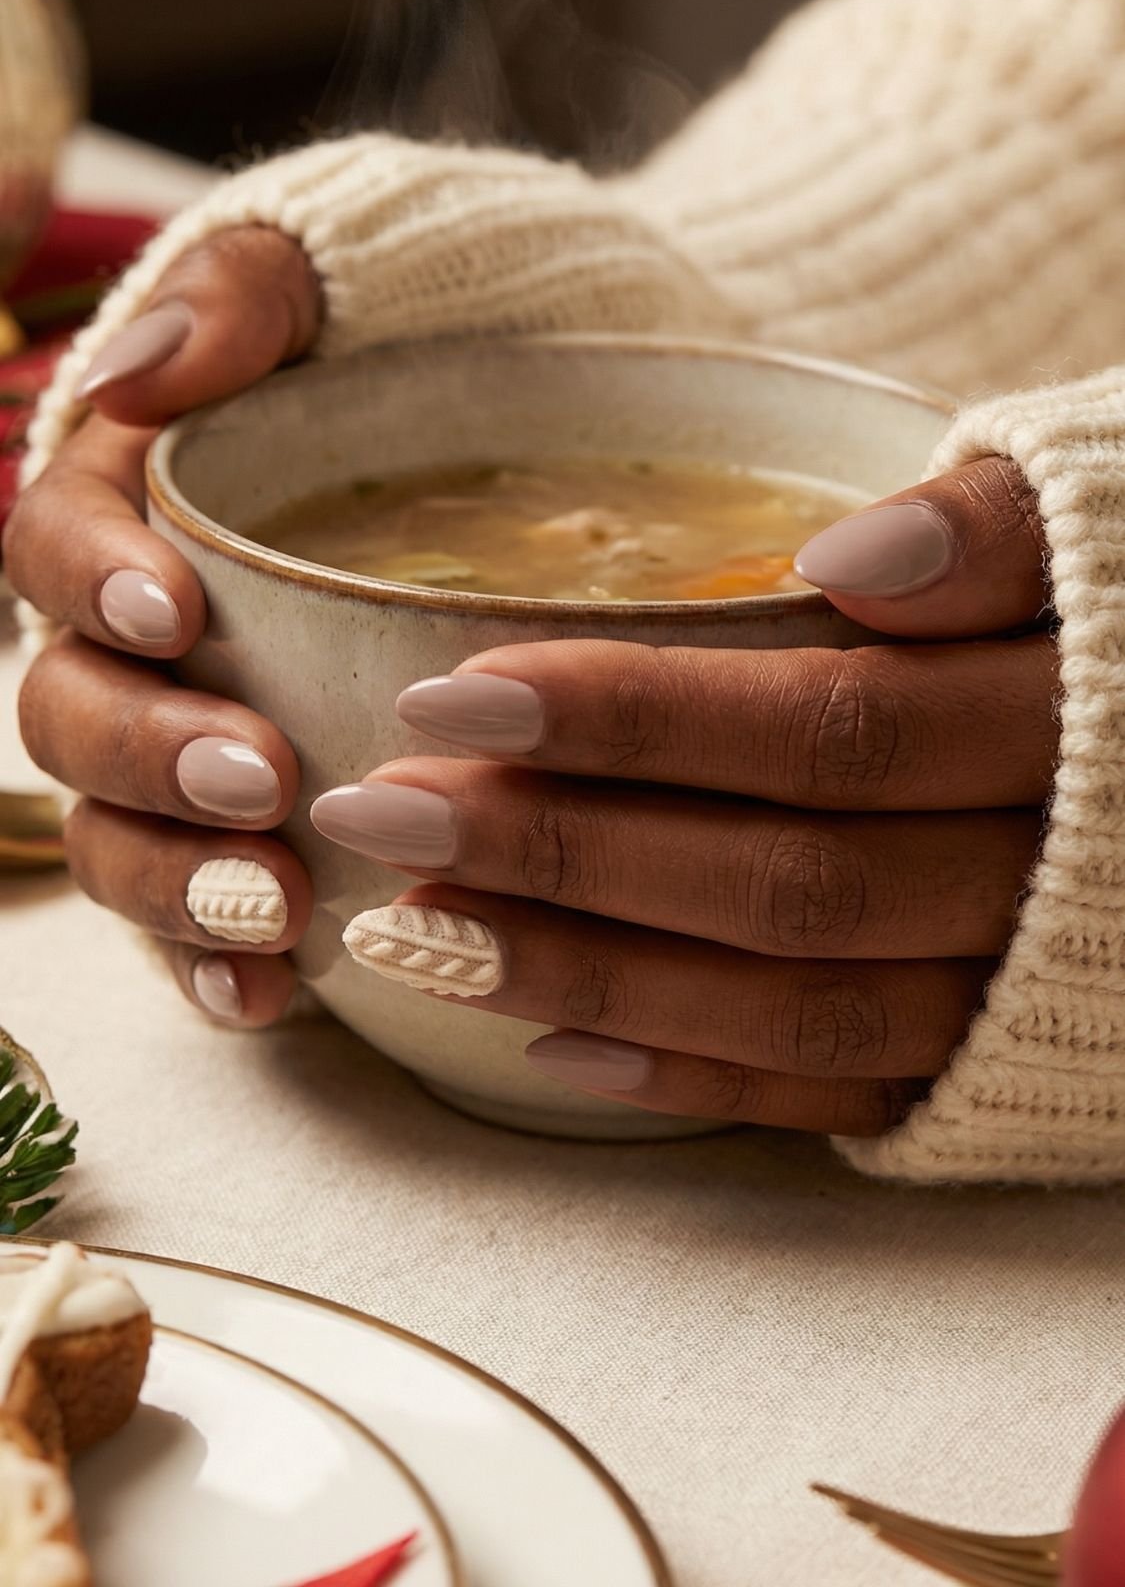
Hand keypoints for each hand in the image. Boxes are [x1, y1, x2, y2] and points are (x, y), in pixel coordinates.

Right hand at [7, 227, 320, 1024]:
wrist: (489, 447)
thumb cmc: (394, 363)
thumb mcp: (331, 290)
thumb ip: (241, 300)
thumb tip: (146, 369)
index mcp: (121, 510)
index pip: (53, 544)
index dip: (93, 584)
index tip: (179, 614)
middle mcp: (125, 643)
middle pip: (72, 712)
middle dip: (150, 754)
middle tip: (255, 776)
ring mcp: (172, 750)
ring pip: (118, 831)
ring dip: (176, 878)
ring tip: (269, 907)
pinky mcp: (230, 837)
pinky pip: (191, 916)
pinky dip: (216, 961)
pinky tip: (272, 993)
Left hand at [311, 456, 1057, 1135]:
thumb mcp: (1115, 509)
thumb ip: (1003, 527)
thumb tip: (843, 557)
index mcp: (1071, 718)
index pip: (826, 724)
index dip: (635, 717)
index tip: (455, 690)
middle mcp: (1050, 872)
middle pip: (784, 875)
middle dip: (565, 848)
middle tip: (382, 812)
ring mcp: (1025, 984)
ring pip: (797, 1002)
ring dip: (594, 972)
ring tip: (420, 933)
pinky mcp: (1002, 1062)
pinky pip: (845, 1094)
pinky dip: (697, 1079)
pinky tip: (554, 1049)